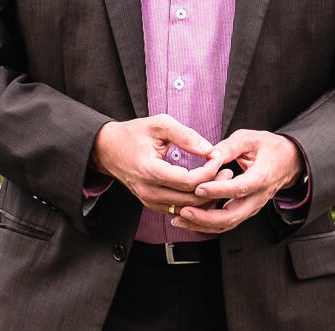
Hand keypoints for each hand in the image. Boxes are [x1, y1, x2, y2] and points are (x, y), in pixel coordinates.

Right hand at [91, 115, 221, 212]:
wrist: (107, 149)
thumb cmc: (133, 134)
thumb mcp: (159, 125)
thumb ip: (185, 135)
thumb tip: (209, 149)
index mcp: (150, 171)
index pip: (188, 181)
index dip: (208, 171)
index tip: (218, 156)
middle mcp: (149, 191)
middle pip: (190, 199)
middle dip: (213, 186)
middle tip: (228, 171)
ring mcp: (149, 201)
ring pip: (187, 209)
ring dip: (206, 196)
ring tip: (221, 179)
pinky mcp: (152, 205)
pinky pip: (179, 209)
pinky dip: (195, 202)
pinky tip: (207, 188)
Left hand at [174, 130, 303, 233]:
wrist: (288, 161)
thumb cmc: (269, 148)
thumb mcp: (249, 139)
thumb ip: (228, 147)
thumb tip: (208, 154)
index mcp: (262, 177)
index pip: (239, 188)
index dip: (218, 190)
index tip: (198, 188)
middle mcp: (258, 197)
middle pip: (233, 216)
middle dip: (206, 217)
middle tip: (183, 211)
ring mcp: (252, 207)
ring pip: (228, 224)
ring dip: (203, 224)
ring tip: (179, 219)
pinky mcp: (245, 210)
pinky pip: (227, 222)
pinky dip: (207, 224)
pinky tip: (189, 220)